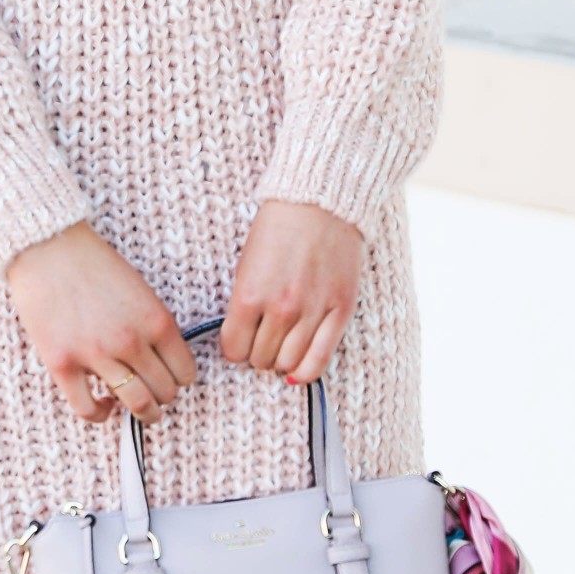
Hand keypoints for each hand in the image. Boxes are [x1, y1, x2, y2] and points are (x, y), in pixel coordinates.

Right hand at [5, 224, 197, 424]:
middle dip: (163, 395)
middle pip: (164, 391)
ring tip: (140, 409)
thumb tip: (161, 361)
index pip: (185, 370)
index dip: (180, 378)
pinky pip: (88, 409)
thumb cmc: (92, 263)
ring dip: (144, 412)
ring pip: (137, 404)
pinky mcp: (63, 364)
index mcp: (156, 320)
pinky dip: (101, 415)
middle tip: (155, 392)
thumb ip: (152, 325)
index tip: (172, 378)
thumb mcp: (139, 289)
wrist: (46, 247)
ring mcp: (96, 354)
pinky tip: (103, 406)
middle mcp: (131, 341)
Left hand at [219, 201, 362, 384]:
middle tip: (264, 338)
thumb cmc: (278, 229)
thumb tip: (242, 342)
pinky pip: (319, 360)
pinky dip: (305, 371)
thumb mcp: (246, 265)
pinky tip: (299, 366)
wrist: (320, 202)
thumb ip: (243, 306)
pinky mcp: (340, 310)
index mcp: (249, 295)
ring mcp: (313, 311)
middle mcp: (280, 308)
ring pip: (288, 364)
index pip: (234, 350)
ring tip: (282, 345)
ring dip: (281, 361)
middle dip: (258, 353)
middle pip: (261, 359)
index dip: (235, 348)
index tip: (241, 340)